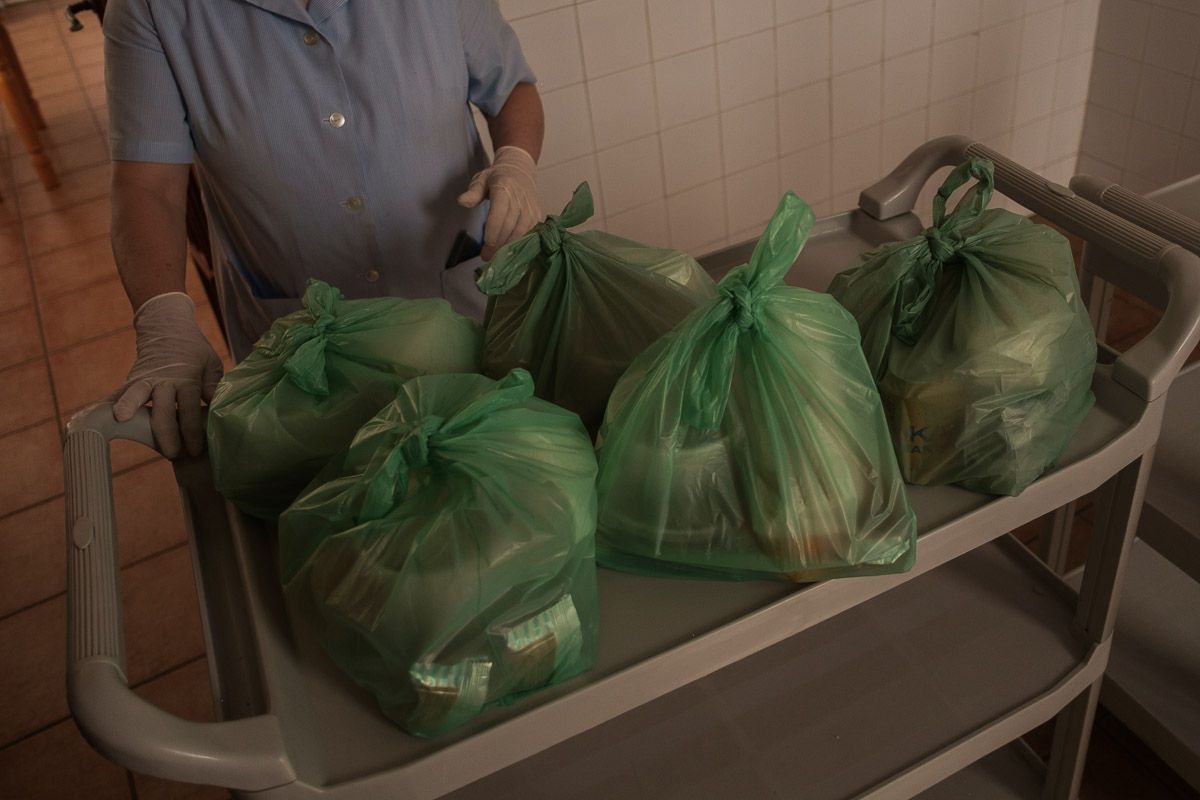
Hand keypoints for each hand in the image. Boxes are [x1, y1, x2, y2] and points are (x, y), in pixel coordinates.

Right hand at [111, 292, 223, 458]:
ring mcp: (145, 379)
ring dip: (130, 409)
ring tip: (121, 422)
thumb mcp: (211, 365)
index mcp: (188, 379)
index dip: (192, 432)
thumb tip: (217, 412)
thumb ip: (213, 388)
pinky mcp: (131, 380)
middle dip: (166, 434)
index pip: (190, 409)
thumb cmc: (194, 352)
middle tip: (172, 454)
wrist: (167, 328)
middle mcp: (165, 380)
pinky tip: (92, 419)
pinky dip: (107, 405)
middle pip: (163, 409)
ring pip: (135, 396)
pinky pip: (118, 394)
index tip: (195, 450)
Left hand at [457, 145, 541, 260]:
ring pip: (521, 233)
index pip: (499, 214)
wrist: (521, 170)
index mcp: (504, 189)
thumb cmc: (497, 177)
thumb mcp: (481, 179)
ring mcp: (530, 209)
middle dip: (498, 245)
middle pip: (509, 227)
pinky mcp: (536, 216)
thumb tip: (462, 202)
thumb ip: (473, 193)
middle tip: (486, 257)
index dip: (493, 232)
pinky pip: (530, 233)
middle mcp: (520, 200)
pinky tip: (511, 253)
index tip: (486, 246)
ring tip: (497, 258)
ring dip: (509, 247)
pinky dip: (520, 244)